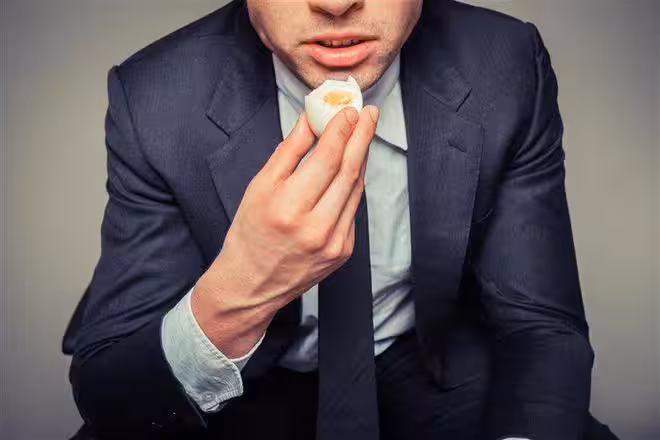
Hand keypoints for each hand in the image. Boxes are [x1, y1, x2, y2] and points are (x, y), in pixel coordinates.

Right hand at [192, 105, 378, 356]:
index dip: (342, 130)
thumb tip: (311, 120)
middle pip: (350, 171)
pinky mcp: (343, 251)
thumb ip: (289, 151)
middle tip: (369, 113)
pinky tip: (350, 168)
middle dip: (362, 136)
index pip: (327, 159)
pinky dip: (353, 184)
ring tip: (361, 135)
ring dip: (361, 158)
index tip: (348, 110)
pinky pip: (353, 208)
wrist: (251, 283)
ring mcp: (334, 243)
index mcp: (289, 209)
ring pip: (356, 189)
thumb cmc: (250, 233)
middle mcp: (316, 228)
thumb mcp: (259, 187)